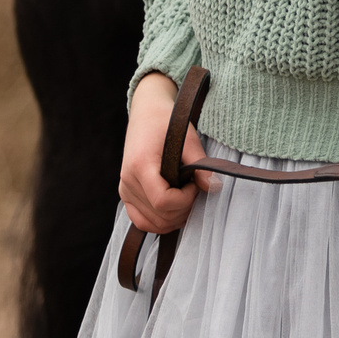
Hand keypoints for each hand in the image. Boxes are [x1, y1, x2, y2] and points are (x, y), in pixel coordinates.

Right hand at [121, 72, 213, 232]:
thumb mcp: (188, 138)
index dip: (185, 199)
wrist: (146, 113)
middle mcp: (128, 181)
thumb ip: (200, 164)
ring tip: (186, 197)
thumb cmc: (166, 122)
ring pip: (152, 223)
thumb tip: (213, 187)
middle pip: (159, 215)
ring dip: (174, 218)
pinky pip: (142, 221)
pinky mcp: (126, 195)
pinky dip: (160, 221)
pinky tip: (175, 208)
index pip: (163, 201)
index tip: (195, 184)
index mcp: (140, 165)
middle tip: (194, 189)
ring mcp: (125, 190)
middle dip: (183, 208)